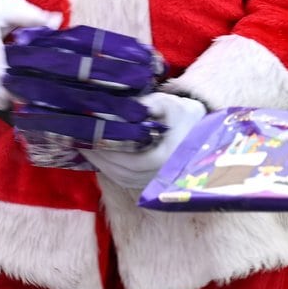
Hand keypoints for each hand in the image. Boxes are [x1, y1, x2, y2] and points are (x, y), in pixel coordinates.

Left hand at [85, 92, 205, 191]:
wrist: (208, 132)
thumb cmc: (186, 116)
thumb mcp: (169, 104)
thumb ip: (147, 105)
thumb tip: (121, 105)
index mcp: (165, 158)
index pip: (128, 161)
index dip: (105, 153)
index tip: (87, 139)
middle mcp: (161, 176)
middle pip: (121, 172)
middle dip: (98, 159)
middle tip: (79, 143)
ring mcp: (158, 183)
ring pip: (123, 179)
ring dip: (102, 166)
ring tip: (86, 150)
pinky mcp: (155, 184)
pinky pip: (128, 181)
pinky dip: (112, 171)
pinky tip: (101, 158)